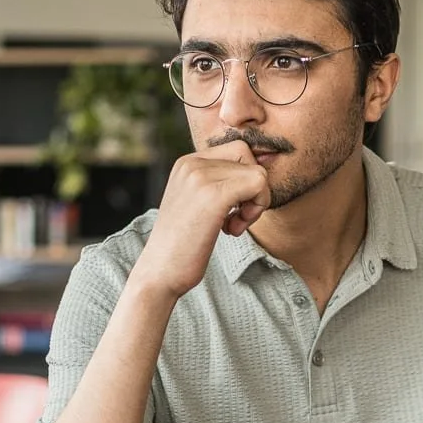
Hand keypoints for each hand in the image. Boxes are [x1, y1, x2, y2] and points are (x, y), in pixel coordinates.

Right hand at [138, 142, 270, 300]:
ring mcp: (201, 177)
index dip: (244, 179)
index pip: (237, 150)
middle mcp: (192, 163)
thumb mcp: (198, 205)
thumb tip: (262, 171)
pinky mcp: (214, 195)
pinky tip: (232, 230)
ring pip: (258, 173)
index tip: (231, 208)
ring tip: (233, 225)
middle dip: (253, 188)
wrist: (160, 272)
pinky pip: (258, 185)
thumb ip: (220, 184)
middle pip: (249, 157)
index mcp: (187, 163)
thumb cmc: (183, 246)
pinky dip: (254, 211)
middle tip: (238, 217)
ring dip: (255, 203)